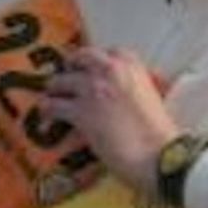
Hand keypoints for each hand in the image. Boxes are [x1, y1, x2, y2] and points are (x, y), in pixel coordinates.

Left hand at [40, 47, 178, 194]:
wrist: (158, 155)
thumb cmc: (161, 132)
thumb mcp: (156, 96)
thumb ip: (144, 84)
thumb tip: (152, 78)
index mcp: (131, 64)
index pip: (106, 52)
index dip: (94, 61)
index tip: (89, 68)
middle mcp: (110, 69)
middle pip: (79, 58)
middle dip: (70, 67)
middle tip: (65, 78)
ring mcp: (92, 88)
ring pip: (60, 81)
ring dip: (54, 91)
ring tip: (51, 99)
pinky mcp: (80, 111)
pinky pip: (52, 105)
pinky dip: (46, 111)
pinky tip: (46, 119)